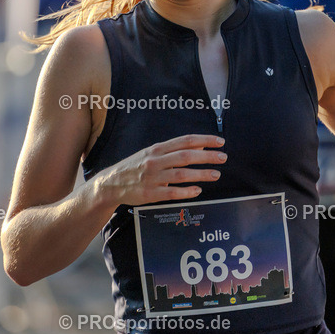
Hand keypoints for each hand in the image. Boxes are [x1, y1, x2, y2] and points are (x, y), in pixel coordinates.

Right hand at [94, 134, 226, 207]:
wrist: (111, 184)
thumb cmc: (135, 167)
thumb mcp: (152, 154)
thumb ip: (174, 151)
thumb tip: (200, 148)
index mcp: (157, 149)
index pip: (185, 141)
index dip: (204, 140)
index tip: (219, 142)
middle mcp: (155, 160)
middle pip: (186, 156)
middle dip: (207, 156)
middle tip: (223, 158)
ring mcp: (153, 177)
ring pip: (182, 174)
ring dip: (201, 174)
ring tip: (216, 174)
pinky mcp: (150, 193)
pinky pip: (172, 192)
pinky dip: (187, 191)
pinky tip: (198, 190)